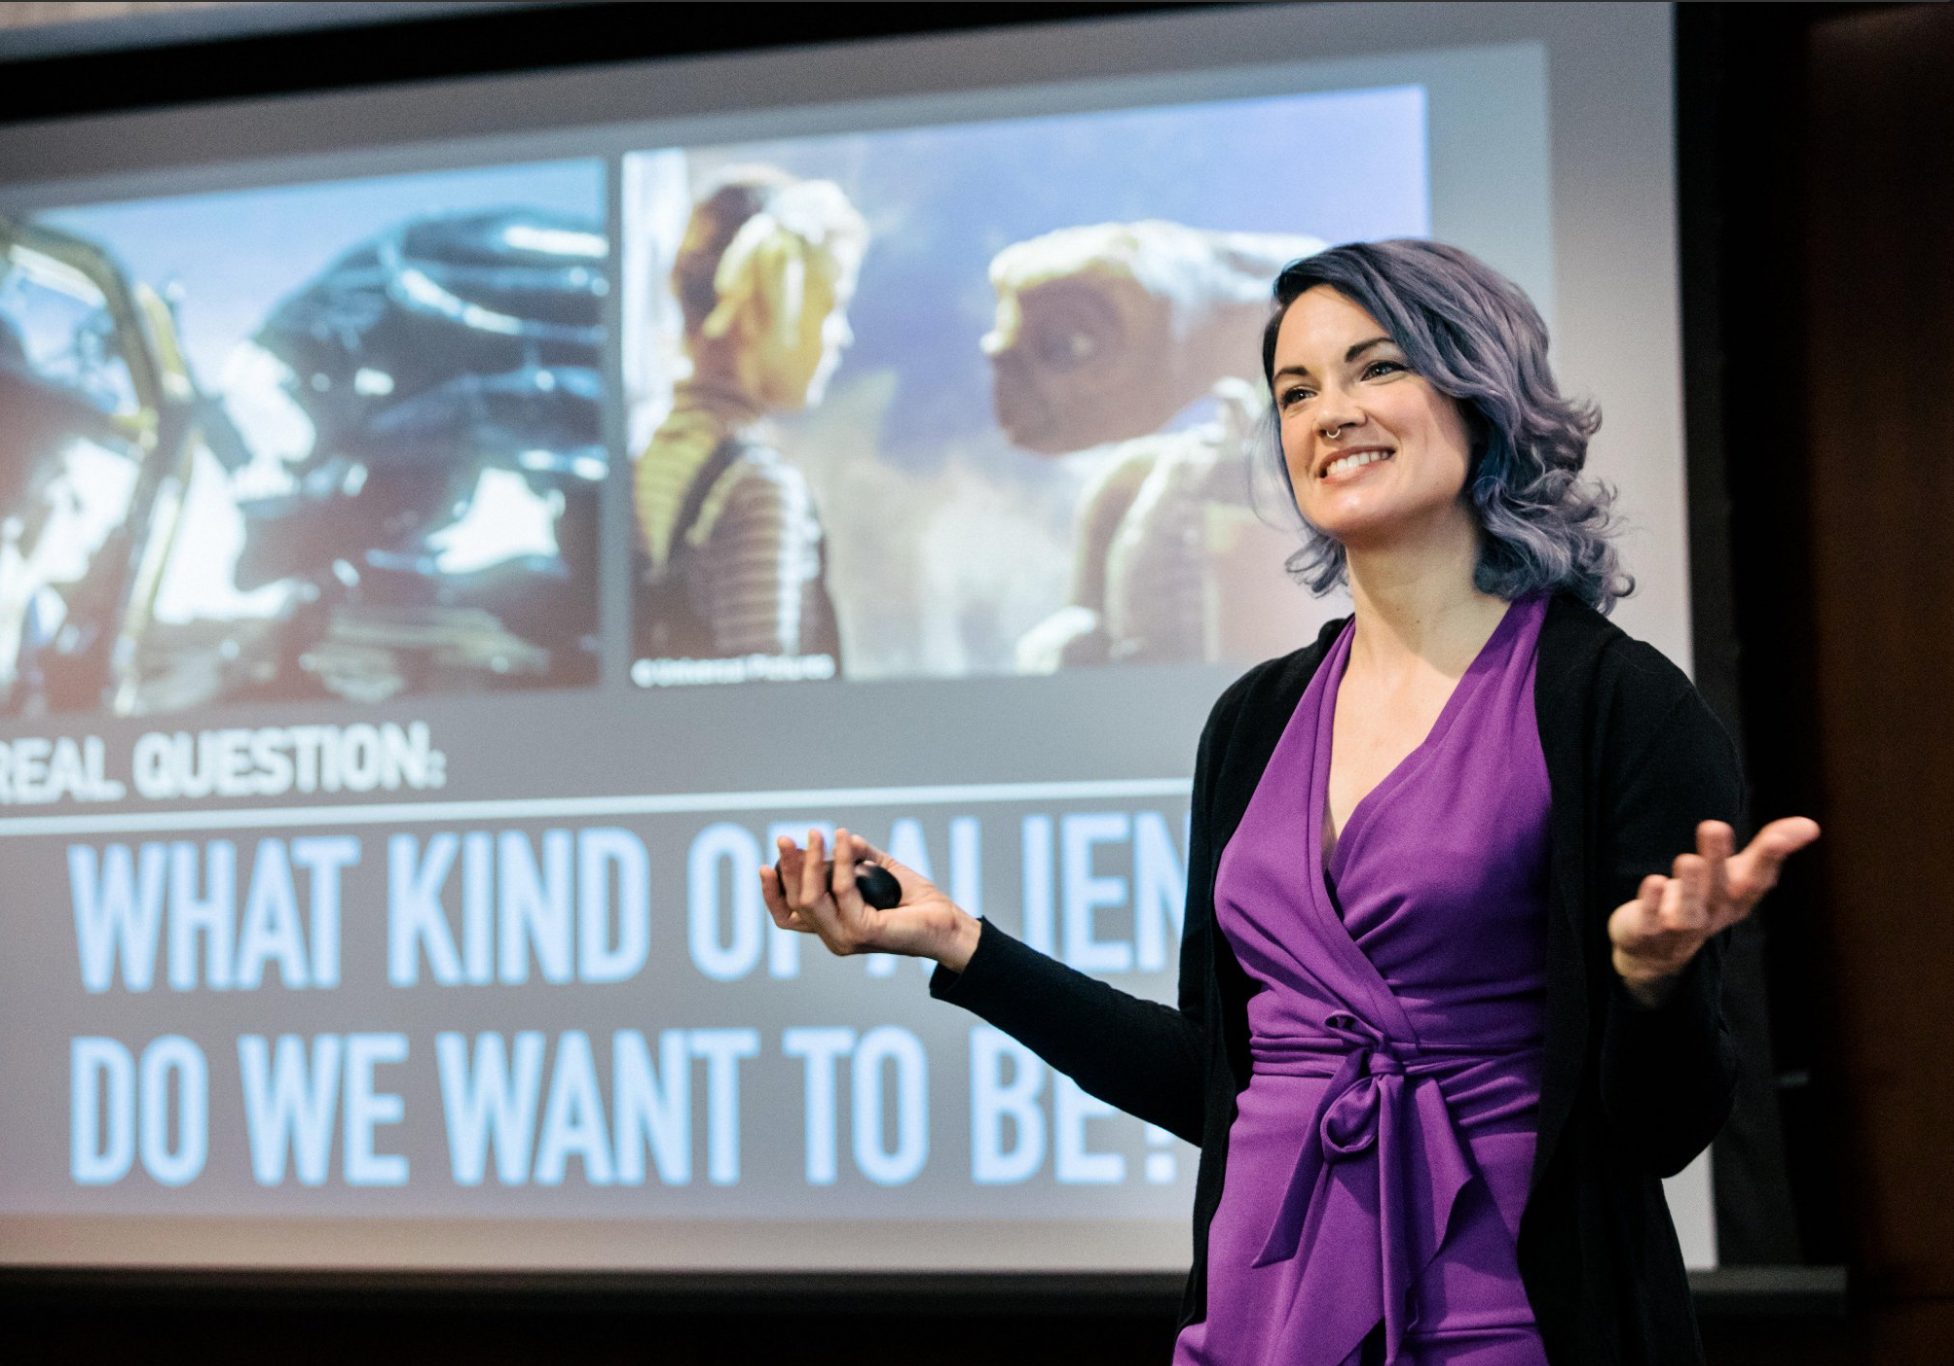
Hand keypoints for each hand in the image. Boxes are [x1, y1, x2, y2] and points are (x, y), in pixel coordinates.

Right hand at [758, 827, 982, 971]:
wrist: (948, 922)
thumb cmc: (917, 901)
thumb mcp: (881, 871)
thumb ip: (859, 856)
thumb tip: (841, 836)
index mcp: (832, 926)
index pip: (789, 916)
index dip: (771, 894)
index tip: (766, 864)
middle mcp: (834, 937)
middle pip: (795, 903)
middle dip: (787, 867)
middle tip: (786, 837)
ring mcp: (846, 938)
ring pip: (811, 898)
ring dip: (809, 862)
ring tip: (815, 833)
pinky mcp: (863, 932)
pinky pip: (842, 889)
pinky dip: (842, 860)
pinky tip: (846, 839)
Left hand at [1609, 817, 1820, 1004]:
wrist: (1654, 949)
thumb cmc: (1702, 900)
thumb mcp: (1734, 876)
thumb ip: (1766, 851)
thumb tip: (1811, 825)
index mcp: (1737, 900)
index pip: (1757, 880)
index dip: (1769, 859)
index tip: (1778, 836)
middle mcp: (1713, 916)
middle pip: (1720, 892)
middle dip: (1718, 860)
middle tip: (1715, 825)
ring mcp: (1680, 928)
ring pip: (1689, 913)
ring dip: (1689, 887)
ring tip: (1688, 859)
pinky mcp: (1648, 933)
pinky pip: (1651, 921)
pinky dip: (1652, 903)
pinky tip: (1655, 881)